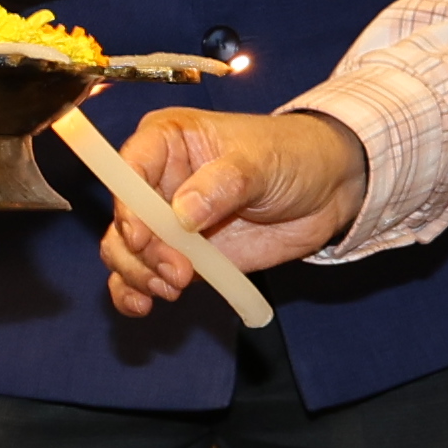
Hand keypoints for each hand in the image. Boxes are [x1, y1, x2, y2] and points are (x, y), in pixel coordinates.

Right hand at [102, 104, 364, 314]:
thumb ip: (222, 184)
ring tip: (172, 287)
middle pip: (122, 218)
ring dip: (138, 275)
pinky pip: (141, 277)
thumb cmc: (290, 155)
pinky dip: (134, 292)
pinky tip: (143, 306)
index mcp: (165, 141)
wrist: (325, 190)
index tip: (141, 236)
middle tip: (177, 272)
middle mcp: (155, 181)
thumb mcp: (261, 161)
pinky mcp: (179, 257)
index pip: (128, 170)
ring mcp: (165, 223)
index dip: (126, 205)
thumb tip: (182, 214)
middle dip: (140, 251)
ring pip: (123, 252)